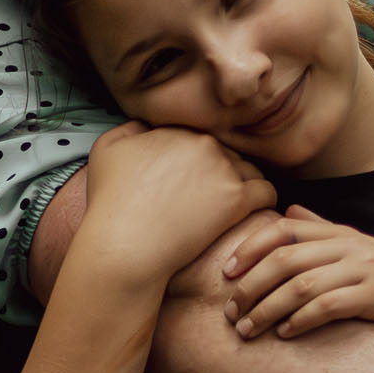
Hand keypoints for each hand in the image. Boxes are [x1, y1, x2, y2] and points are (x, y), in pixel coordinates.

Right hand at [83, 122, 276, 290]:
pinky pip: (266, 192)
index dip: (199, 162)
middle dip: (223, 172)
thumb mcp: (107, 150)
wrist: (125, 244)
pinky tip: (254, 212)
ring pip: (249, 170)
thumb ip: (130, 129)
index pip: (200, 140)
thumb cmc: (111, 205)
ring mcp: (222, 169)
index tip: (196, 181)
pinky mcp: (237, 199)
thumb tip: (147, 128)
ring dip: (245, 185)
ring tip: (236, 206)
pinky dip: (263, 200)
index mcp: (176, 131)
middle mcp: (202, 143)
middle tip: (215, 197)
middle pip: (226, 153)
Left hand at [222, 205, 373, 337]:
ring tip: (248, 330)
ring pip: (301, 283)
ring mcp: (365, 270)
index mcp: (341, 234)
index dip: (250, 247)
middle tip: (230, 312)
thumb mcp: (362, 248)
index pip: (283, 229)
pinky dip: (303, 319)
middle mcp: (350, 247)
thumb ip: (324, 231)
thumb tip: (291, 211)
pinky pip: (330, 305)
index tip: (226, 272)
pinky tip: (286, 334)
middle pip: (284, 258)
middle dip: (250, 285)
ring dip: (267, 308)